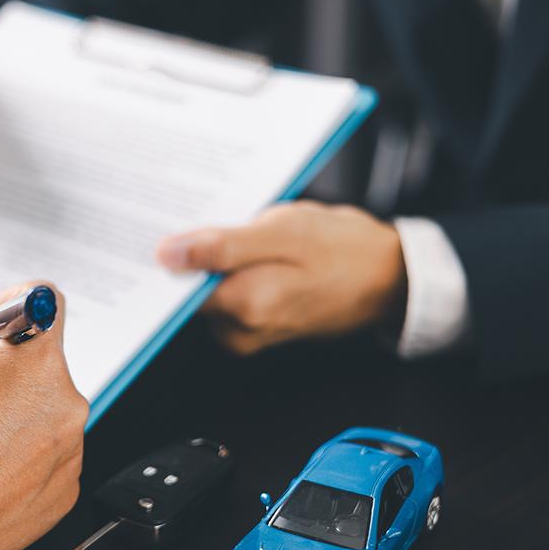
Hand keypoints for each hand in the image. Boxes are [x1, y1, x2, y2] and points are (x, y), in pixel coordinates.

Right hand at [0, 284, 87, 549]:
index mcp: (40, 361)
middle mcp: (66, 405)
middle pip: (34, 361)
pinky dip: (9, 456)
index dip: (1, 305)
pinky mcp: (59, 493)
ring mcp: (67, 453)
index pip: (42, 300)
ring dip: (2, 412)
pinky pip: (38, 456)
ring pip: (36, 410)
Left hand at [156, 202, 406, 354]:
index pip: (176, 287)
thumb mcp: (282, 232)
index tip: (159, 226)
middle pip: (189, 290)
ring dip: (212, 260)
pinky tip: (248, 247)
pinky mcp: (256, 327)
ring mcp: (248, 333)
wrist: (389, 278)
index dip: (166, 255)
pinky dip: (230, 270)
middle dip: (190, 254)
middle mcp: (240, 330)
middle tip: (208, 217)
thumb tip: (165, 256)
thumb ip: (221, 246)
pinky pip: (227, 295)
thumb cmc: (343, 251)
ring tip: (239, 229)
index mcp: (244, 306)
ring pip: (208, 291)